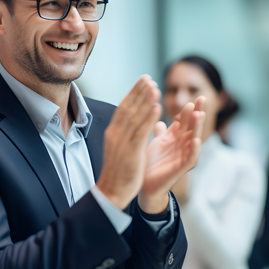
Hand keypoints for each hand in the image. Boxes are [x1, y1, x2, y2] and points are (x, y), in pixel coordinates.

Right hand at [96, 75, 162, 209]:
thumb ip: (123, 133)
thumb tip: (129, 120)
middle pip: (128, 108)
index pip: (123, 108)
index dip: (133, 93)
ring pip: (135, 117)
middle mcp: (116, 134)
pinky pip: (141, 132)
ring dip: (145, 101)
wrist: (111, 191)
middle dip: (139, 92)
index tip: (143, 80)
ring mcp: (123, 143)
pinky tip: (157, 108)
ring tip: (155, 87)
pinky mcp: (131, 152)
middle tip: (149, 77)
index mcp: (113, 132)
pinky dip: (149, 118)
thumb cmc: (117, 171)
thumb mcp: (118, 147)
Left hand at [139, 97, 205, 212]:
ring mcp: (183, 156)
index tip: (192, 96)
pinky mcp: (181, 168)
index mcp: (175, 137)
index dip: (189, 109)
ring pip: (194, 139)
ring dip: (198, 127)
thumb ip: (160, 131)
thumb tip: (159, 119)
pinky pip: (191, 158)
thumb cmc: (150, 163)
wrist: (143, 184)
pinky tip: (197, 140)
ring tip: (200, 114)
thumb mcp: (155, 143)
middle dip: (198, 112)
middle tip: (202, 98)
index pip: (185, 121)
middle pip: (193, 126)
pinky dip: (194, 149)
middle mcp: (182, 145)